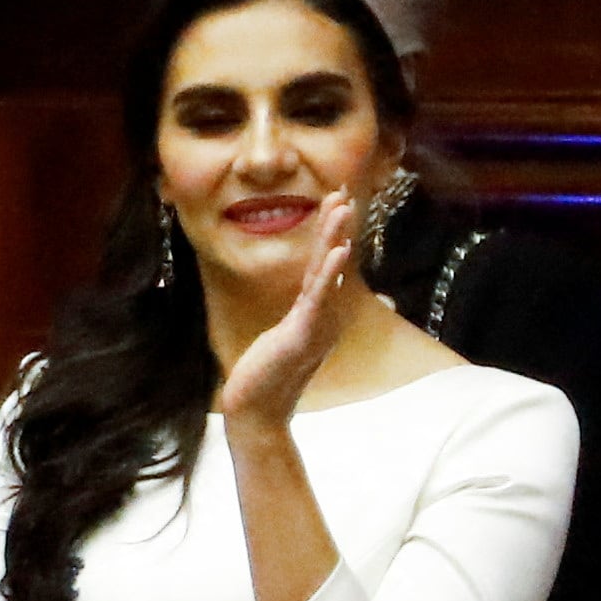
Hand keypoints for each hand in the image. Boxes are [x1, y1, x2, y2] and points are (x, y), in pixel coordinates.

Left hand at [213, 188, 359, 426]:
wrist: (257, 409)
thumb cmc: (269, 373)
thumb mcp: (288, 335)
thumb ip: (304, 314)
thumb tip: (314, 297)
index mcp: (319, 311)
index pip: (326, 264)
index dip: (331, 232)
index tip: (337, 199)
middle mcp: (324, 314)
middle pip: (332, 262)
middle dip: (337, 225)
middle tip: (343, 191)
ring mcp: (316, 324)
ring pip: (328, 273)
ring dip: (336, 238)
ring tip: (344, 208)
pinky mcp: (303, 335)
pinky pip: (319, 298)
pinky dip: (331, 273)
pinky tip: (339, 251)